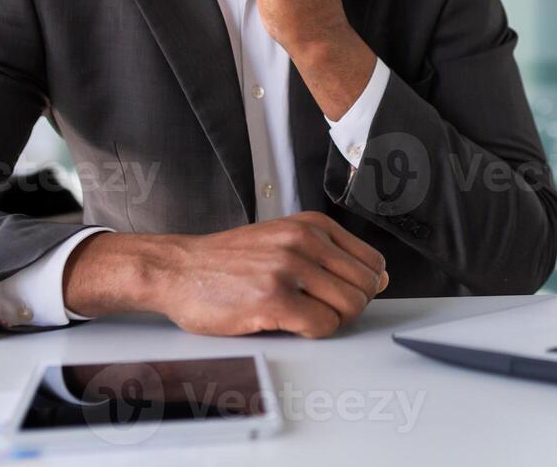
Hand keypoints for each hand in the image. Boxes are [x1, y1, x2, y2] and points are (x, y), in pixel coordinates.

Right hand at [64, 212, 389, 337]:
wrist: (178, 269)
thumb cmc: (228, 261)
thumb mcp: (284, 239)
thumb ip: (330, 254)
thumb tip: (379, 278)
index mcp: (311, 225)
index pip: (372, 262)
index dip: (361, 287)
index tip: (338, 294)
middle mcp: (303, 241)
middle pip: (365, 287)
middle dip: (349, 307)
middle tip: (319, 310)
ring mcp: (288, 269)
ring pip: (349, 307)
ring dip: (330, 320)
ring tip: (301, 316)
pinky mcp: (272, 299)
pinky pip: (321, 325)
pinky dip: (311, 332)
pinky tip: (288, 323)